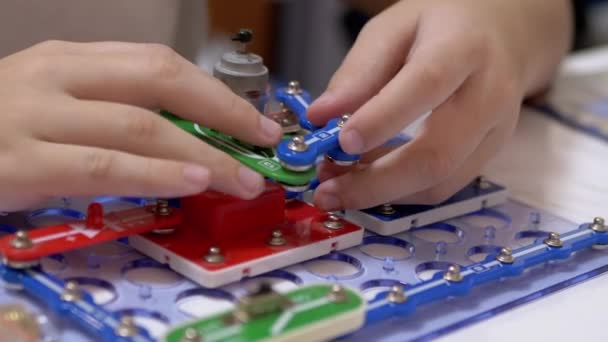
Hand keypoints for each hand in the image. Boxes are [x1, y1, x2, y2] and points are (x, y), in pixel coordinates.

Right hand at [0, 41, 281, 211]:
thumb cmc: (0, 126)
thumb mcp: (58, 103)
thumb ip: (116, 110)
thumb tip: (189, 136)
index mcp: (72, 59)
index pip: (160, 64)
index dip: (216, 92)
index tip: (255, 120)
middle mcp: (57, 77)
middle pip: (159, 81)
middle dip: (223, 112)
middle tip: (264, 141)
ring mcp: (36, 116)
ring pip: (139, 126)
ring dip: (202, 153)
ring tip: (243, 176)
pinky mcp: (21, 161)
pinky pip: (102, 166)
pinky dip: (155, 174)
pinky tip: (192, 181)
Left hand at [309, 0, 571, 209]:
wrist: (504, 32)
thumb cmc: (441, 24)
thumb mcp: (393, 28)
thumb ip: (359, 72)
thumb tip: (320, 115)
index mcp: (462, 48)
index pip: (426, 85)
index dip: (382, 119)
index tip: (340, 142)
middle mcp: (488, 94)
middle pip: (436, 154)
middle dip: (375, 182)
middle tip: (326, 192)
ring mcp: (495, 130)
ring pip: (440, 181)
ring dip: (382, 194)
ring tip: (338, 185)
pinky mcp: (489, 154)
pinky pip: (444, 187)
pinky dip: (400, 192)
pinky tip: (368, 179)